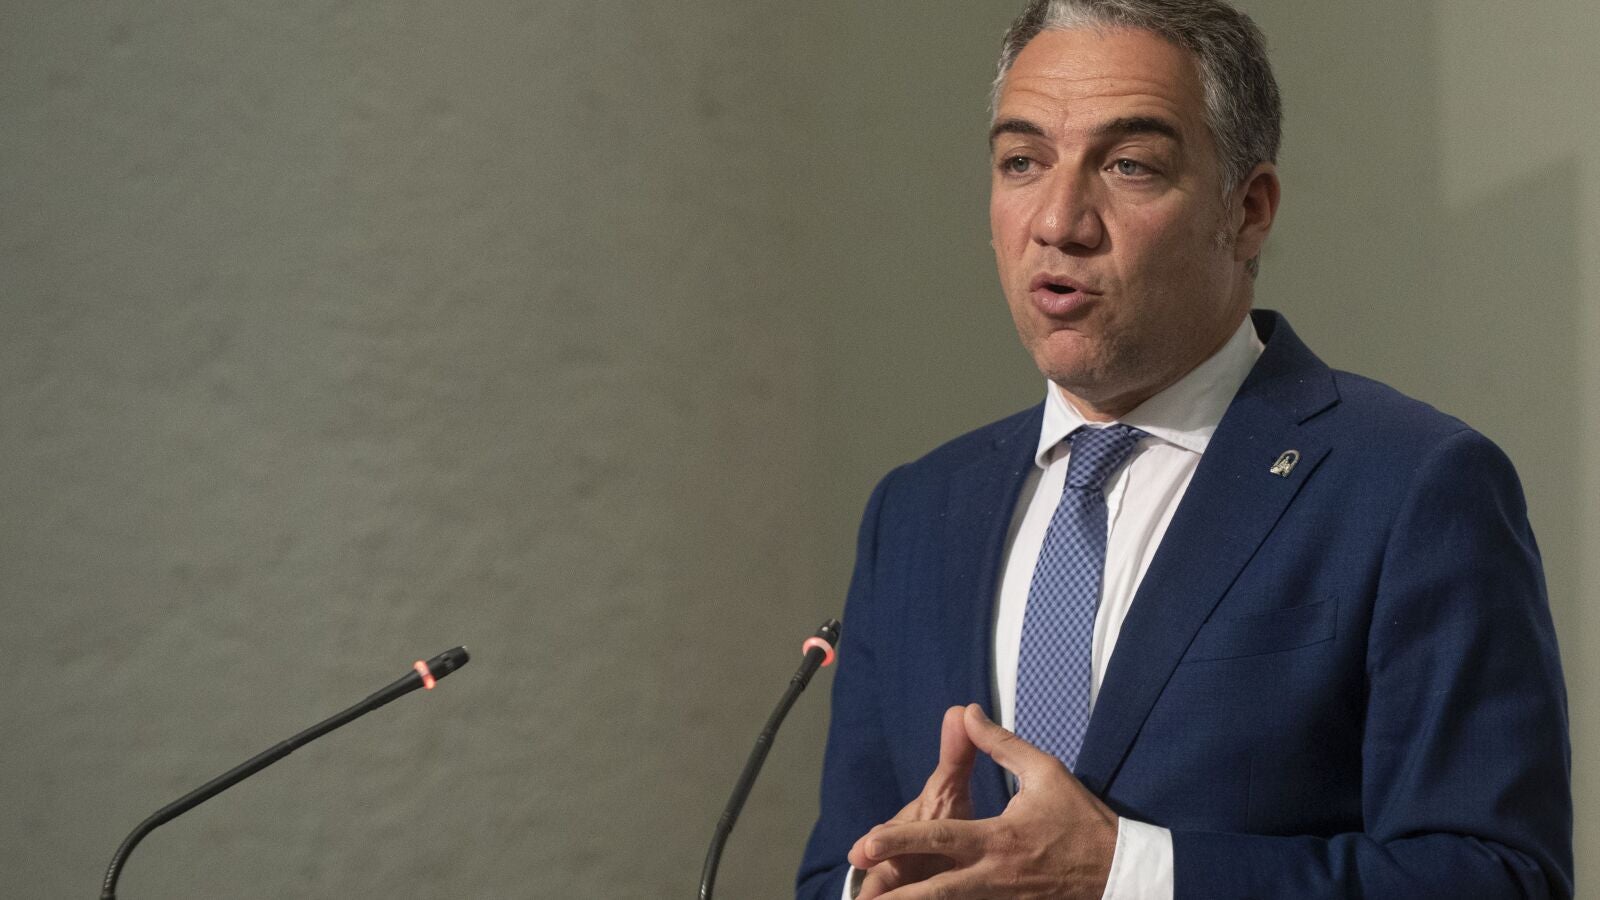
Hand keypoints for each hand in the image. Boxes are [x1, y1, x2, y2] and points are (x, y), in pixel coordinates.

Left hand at [851, 704, 1117, 898]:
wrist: (1120, 870)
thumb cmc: (1082, 819)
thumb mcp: (1044, 771)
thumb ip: (1000, 744)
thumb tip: (967, 712)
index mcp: (999, 839)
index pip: (940, 839)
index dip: (900, 841)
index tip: (865, 844)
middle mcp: (995, 876)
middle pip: (936, 891)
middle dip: (897, 895)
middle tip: (862, 894)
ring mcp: (1003, 898)